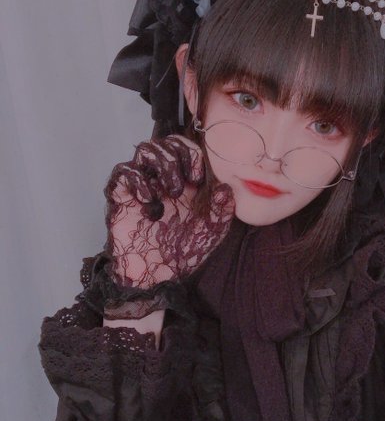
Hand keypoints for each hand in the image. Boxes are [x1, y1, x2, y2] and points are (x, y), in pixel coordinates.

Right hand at [103, 135, 234, 288]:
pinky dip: (138, 181)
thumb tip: (226, 187)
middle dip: (179, 157)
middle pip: (166, 142)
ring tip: (172, 192)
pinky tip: (151, 203)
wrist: (158, 277)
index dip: (194, 154)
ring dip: (162, 165)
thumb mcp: (212, 231)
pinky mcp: (122, 197)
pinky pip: (123, 172)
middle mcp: (162, 179)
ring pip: (144, 150)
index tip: (200, 177)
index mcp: (184, 181)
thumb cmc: (183, 253)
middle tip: (187, 183)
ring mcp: (142, 185)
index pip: (186, 147)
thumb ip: (223, 209)